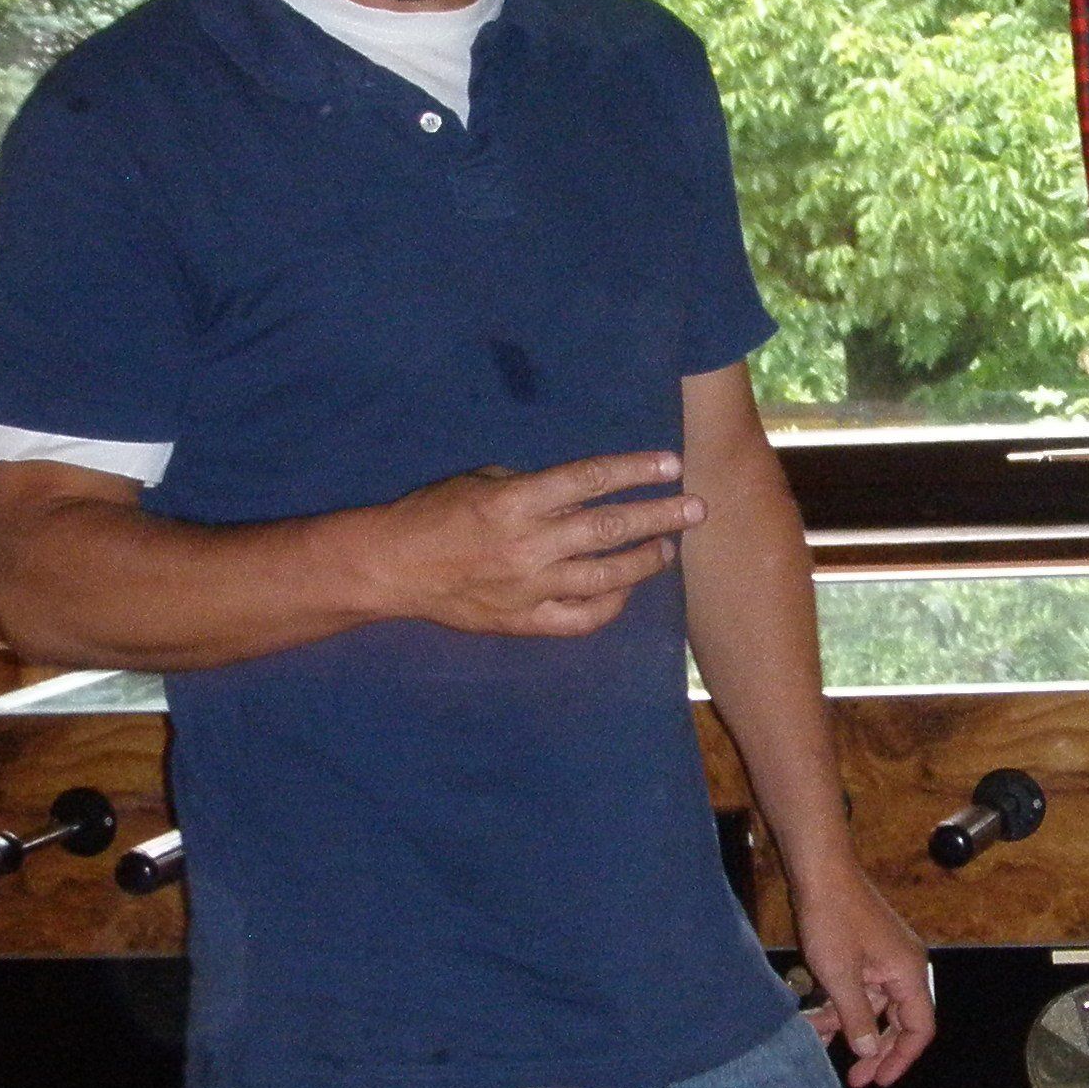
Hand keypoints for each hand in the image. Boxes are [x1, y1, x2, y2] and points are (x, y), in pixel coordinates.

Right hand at [369, 452, 705, 637]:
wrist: (391, 568)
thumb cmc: (434, 513)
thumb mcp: (481, 480)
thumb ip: (535, 487)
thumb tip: (583, 492)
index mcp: (515, 501)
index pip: (589, 480)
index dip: (635, 471)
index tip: (672, 466)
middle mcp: (528, 545)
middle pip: (610, 529)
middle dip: (660, 517)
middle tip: (696, 509)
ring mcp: (528, 588)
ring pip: (606, 578)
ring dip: (645, 562)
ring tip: (669, 549)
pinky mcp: (523, 621)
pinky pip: (581, 619)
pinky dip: (611, 607)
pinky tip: (626, 592)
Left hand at [791, 870, 939, 1087]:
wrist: (821, 873)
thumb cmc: (833, 918)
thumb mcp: (840, 976)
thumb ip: (857, 1017)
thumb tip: (867, 1051)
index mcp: (909, 973)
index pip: (919, 1028)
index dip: (901, 1058)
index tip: (879, 1080)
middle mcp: (905, 968)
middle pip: (901, 1022)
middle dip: (877, 1051)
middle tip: (856, 1077)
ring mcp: (886, 961)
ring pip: (875, 1008)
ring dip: (851, 1028)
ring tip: (820, 1042)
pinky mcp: (867, 955)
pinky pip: (861, 992)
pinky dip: (842, 1008)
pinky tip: (818, 1022)